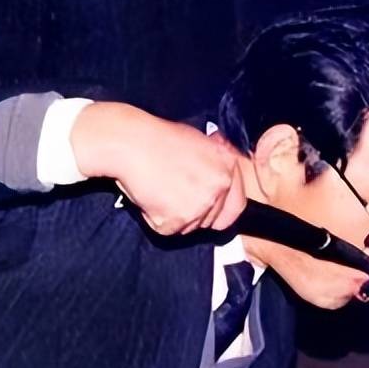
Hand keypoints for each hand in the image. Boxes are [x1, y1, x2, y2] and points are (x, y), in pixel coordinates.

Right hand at [71, 102, 246, 235]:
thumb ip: (215, 164)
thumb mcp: (200, 142)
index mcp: (227, 168)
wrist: (131, 143)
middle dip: (194, 212)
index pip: (237, 205)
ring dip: (175, 215)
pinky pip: (167, 229)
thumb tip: (221, 176)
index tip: (213, 213)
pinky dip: (156, 217)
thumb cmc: (159, 138)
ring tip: (159, 189)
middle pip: (212, 219)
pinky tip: (150, 195)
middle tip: (173, 193)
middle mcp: (218, 189)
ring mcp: (198, 207)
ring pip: (189, 226)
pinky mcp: (175, 221)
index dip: (223, 211)